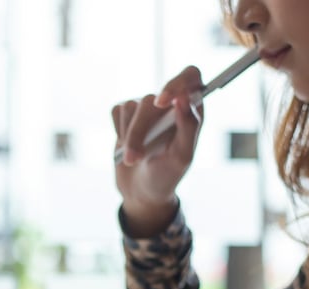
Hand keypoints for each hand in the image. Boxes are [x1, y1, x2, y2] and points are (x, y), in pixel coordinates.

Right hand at [112, 65, 203, 235]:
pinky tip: (125, 146)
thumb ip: (188, 127)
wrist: (141, 192)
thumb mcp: (182, 157)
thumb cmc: (167, 176)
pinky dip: (117, 131)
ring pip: (130, 106)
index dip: (176, 83)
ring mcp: (146, 109)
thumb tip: (183, 99)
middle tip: (135, 158)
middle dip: (139, 132)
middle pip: (150, 99)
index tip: (162, 102)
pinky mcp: (126, 116)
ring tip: (133, 159)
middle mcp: (169, 104)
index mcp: (191, 109)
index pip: (190, 76)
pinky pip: (116, 111)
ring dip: (128, 137)